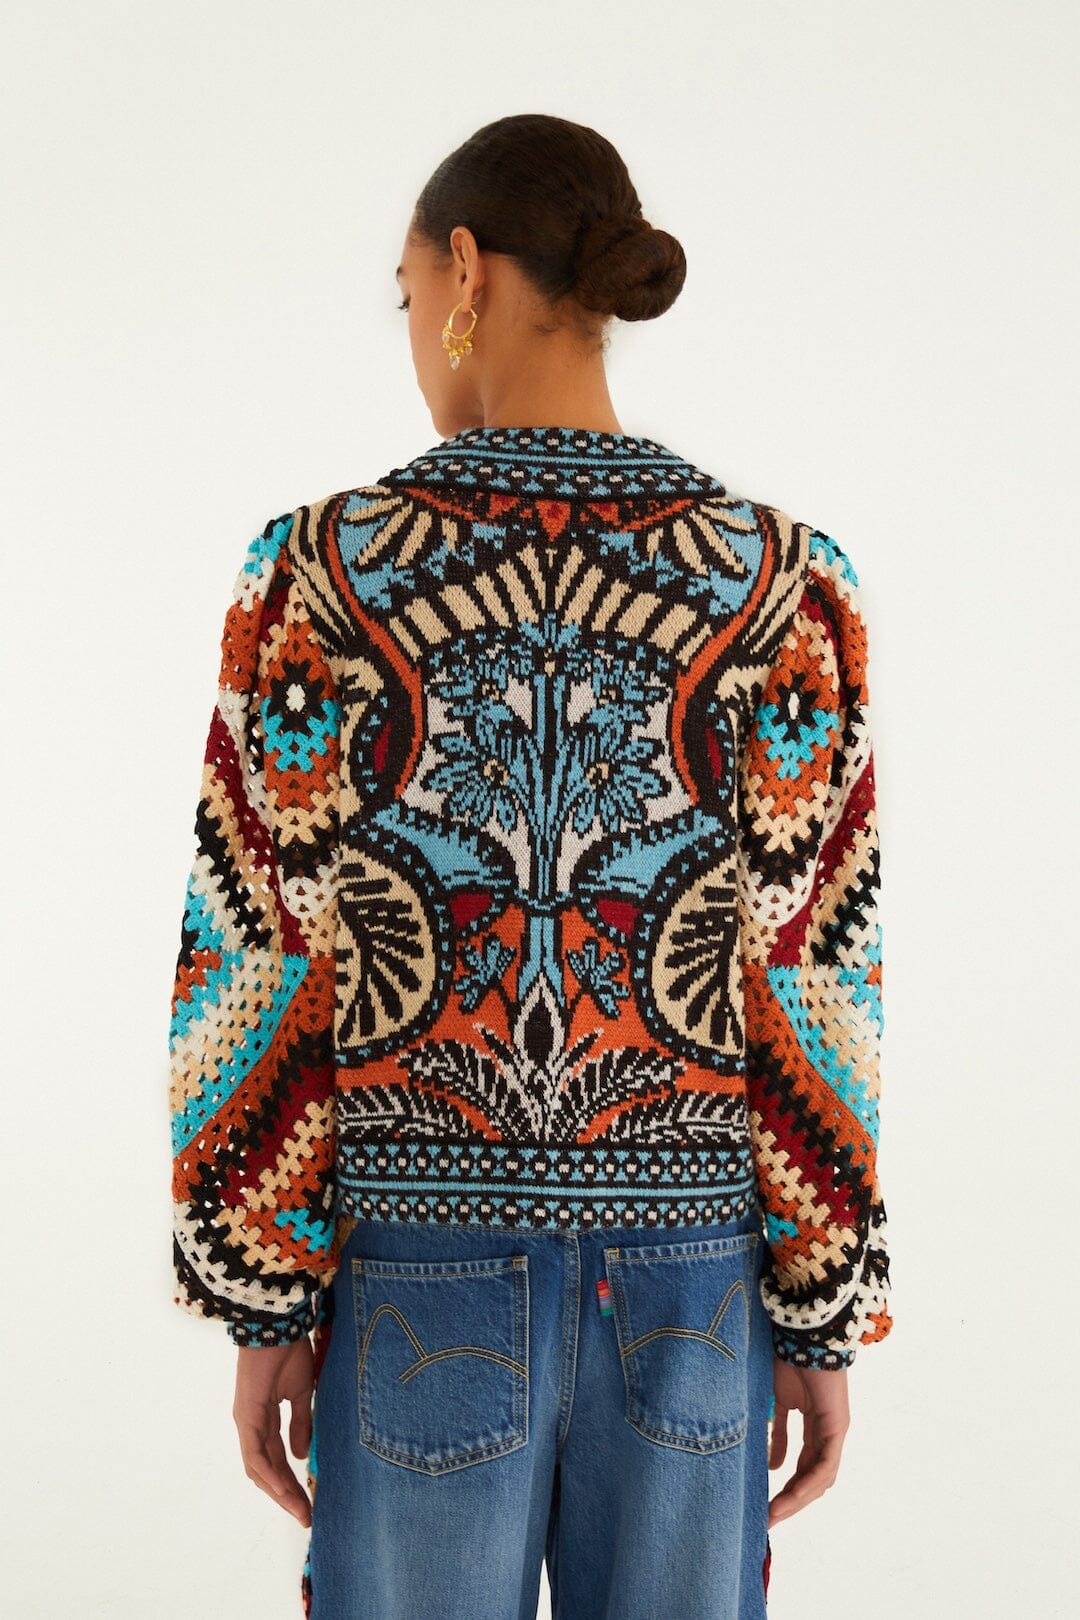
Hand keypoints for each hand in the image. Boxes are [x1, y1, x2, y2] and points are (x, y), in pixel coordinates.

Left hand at [233, 1337, 314, 1526]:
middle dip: (285, 1495)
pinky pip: (256, 1455)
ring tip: (300, 1509)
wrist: (278, 1326)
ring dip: (280, 1492)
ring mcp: (246, 1422)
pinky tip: (286, 1489)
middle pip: (265, 1471)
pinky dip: (271, 1475)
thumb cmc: (289, 1351)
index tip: (309, 1501)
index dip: (291, 1482)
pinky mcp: (247, 1417)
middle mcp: (251, 1425)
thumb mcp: (302, 1392)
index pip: (275, 1459)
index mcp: (263, 1418)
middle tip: (306, 1515)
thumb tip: (301, 1456)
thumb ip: (301, 1423)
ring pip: (259, 1469)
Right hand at [767, 1356, 849, 1525]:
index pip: (803, 1465)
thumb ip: (775, 1432)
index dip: (787, 1486)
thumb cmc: (785, 1358)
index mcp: (812, 1423)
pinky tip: (791, 1495)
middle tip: (769, 1517)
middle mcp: (826, 1430)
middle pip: (811, 1476)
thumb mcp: (776, 1401)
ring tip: (775, 1512)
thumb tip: (770, 1464)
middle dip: (791, 1499)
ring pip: (819, 1476)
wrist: (802, 1334)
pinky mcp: (836, 1426)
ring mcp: (834, 1430)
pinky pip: (825, 1463)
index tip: (766, 1503)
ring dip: (797, 1497)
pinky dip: (809, 1482)